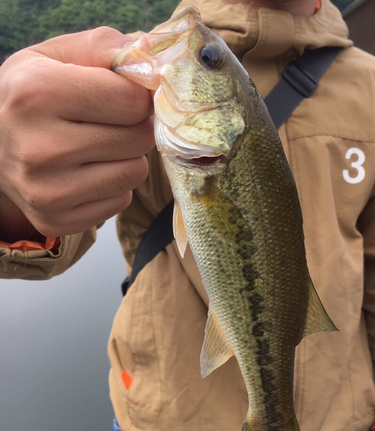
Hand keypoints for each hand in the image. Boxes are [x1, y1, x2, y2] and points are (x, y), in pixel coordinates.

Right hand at [0, 27, 153, 239]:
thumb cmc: (32, 97)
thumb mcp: (55, 56)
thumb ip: (104, 48)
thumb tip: (150, 68)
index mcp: (37, 94)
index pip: (132, 101)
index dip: (137, 96)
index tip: (123, 96)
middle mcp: (38, 148)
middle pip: (138, 139)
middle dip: (133, 127)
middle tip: (108, 123)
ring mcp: (46, 192)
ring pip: (134, 173)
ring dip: (126, 158)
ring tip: (97, 148)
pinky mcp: (55, 220)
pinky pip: (120, 200)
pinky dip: (112, 186)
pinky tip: (86, 173)